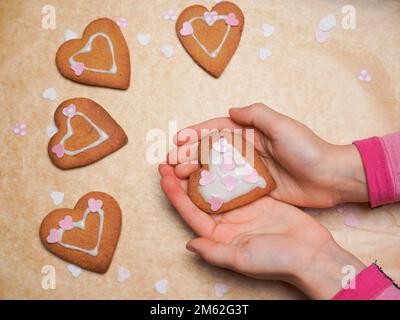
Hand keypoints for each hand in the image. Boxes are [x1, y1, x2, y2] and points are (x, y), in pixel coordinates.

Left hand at [159, 163, 364, 298]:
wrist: (312, 255)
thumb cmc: (277, 261)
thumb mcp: (242, 259)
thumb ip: (214, 252)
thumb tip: (188, 244)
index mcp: (219, 236)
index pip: (191, 212)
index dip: (175, 194)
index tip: (163, 176)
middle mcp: (228, 222)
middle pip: (200, 196)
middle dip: (184, 178)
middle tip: (171, 158)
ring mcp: (243, 209)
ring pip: (218, 186)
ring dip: (204, 170)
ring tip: (191, 152)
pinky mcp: (259, 198)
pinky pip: (239, 181)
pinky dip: (229, 168)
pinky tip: (219, 154)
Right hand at [172, 103, 367, 207]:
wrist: (330, 178)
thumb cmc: (308, 149)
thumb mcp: (283, 126)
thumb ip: (257, 115)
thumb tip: (231, 110)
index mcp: (252, 132)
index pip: (217, 130)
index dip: (196, 133)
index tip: (178, 140)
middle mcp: (247, 150)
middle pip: (211, 150)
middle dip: (189, 154)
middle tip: (171, 162)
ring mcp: (250, 170)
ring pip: (216, 169)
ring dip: (196, 172)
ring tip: (178, 177)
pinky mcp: (255, 188)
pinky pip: (229, 187)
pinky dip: (213, 189)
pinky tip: (198, 192)